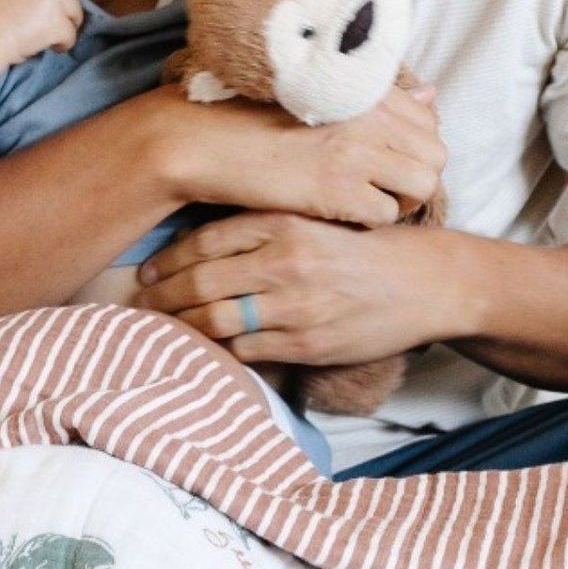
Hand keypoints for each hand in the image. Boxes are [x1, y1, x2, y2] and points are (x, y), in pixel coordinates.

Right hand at [0, 0, 82, 65]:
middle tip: (54, 32)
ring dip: (65, 29)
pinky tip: (48, 49)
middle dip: (65, 14)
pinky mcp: (58, 20)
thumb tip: (39, 7)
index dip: (51, 1)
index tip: (43, 17)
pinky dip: (63, 45)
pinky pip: (71, 35)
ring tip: (50, 42)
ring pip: (74, 13)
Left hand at [137, 212, 480, 366]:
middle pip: (202, 281)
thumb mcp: (319, 218)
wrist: (429, 284)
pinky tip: (202, 349)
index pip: (208, 240)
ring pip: (216, 319)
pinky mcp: (308, 342)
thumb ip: (268, 227)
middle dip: (162, 295)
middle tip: (138, 302)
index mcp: (287, 222)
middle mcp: (287, 261)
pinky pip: (246, 350)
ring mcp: (296, 305)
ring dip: (181, 325)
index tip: (149, 270)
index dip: (171, 258)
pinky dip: (218, 350)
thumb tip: (205, 240)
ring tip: (158, 327)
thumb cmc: (369, 248)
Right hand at [154, 81, 443, 227]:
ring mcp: (355, 152)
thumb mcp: (317, 94)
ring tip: (365, 204)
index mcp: (361, 85)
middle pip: (435, 153)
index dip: (412, 146)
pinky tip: (340, 216)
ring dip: (400, 200)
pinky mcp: (337, 190)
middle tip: (381, 189)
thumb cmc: (248, 117)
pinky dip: (369, 221)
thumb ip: (379, 97)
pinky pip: (385, 215)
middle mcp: (367, 113)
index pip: (429, 118)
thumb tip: (432, 95)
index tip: (383, 161)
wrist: (201, 142)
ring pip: (421, 184)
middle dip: (415, 176)